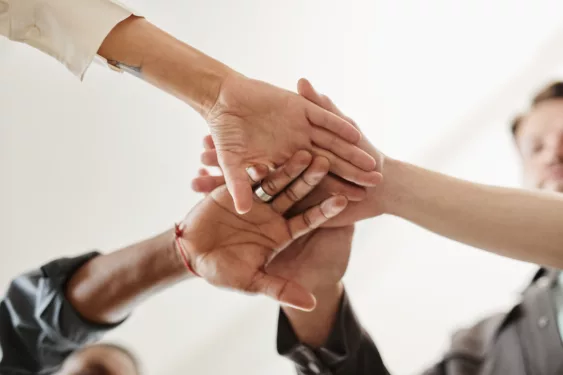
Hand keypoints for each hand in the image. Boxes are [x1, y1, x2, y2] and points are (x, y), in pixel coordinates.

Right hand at [178, 151, 347, 310]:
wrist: (192, 255)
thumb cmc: (224, 271)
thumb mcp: (253, 281)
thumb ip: (281, 289)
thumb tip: (312, 305)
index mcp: (282, 233)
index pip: (308, 220)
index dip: (324, 210)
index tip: (343, 199)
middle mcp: (272, 214)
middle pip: (296, 194)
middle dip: (310, 180)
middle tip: (325, 163)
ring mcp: (256, 199)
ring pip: (275, 180)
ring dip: (288, 167)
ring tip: (303, 153)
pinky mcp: (236, 189)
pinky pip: (246, 176)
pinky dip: (254, 168)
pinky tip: (267, 156)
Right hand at [205, 73, 381, 213]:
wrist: (219, 100)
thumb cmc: (223, 132)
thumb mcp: (231, 162)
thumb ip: (238, 184)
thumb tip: (242, 211)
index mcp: (285, 163)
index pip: (313, 181)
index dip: (334, 191)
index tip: (355, 203)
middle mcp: (297, 147)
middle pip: (330, 163)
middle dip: (352, 173)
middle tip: (376, 184)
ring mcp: (300, 127)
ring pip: (331, 142)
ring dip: (351, 151)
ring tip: (374, 163)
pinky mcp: (300, 107)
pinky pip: (322, 118)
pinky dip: (336, 124)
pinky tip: (355, 134)